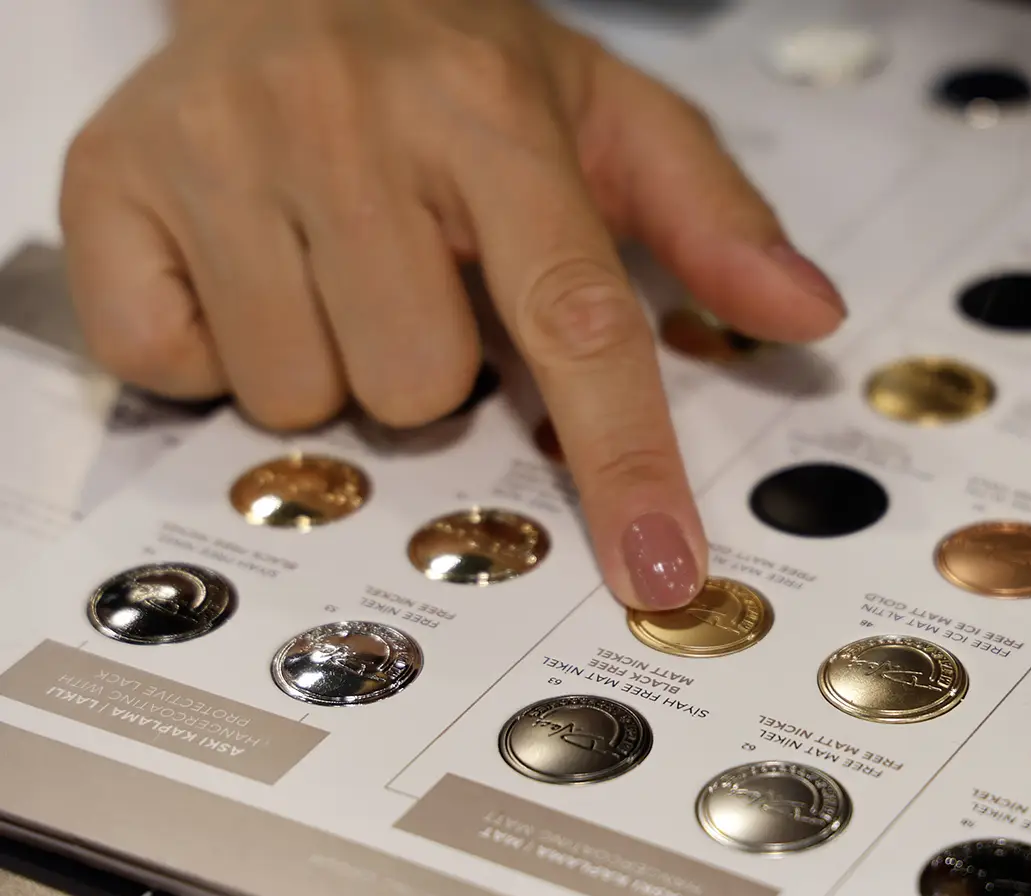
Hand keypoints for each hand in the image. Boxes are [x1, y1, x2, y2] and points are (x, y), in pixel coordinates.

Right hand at [60, 0, 845, 609]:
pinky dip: (214, 350)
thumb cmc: (461, 66)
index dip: (625, 462)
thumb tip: (807, 317)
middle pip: (416, 391)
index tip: (660, 575)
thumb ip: (714, 218)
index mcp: (493, 113)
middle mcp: (346, 122)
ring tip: (333, 259)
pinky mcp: (105, 178)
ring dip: (331, 359)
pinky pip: (172, 367)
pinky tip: (243, 262)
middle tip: (417, 274)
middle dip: (433, 368)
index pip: (575, 318)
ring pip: (300, 397)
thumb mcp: (608, 112)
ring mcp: (214, 147)